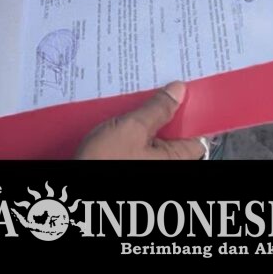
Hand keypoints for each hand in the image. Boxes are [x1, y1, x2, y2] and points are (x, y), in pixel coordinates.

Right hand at [75, 81, 206, 159]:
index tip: (185, 90)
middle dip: (165, 110)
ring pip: (154, 137)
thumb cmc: (105, 162)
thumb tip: (178, 91)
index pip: (196, 135)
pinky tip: (121, 114)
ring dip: (145, 117)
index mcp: (175, 160)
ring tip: (136, 96)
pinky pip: (138, 144)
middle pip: (174, 133)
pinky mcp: (129, 162)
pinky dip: (133, 129)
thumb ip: (157, 109)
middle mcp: (165, 165)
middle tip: (157, 86)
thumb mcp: (132, 128)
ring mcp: (147, 165)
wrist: (76, 187)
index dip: (192, 112)